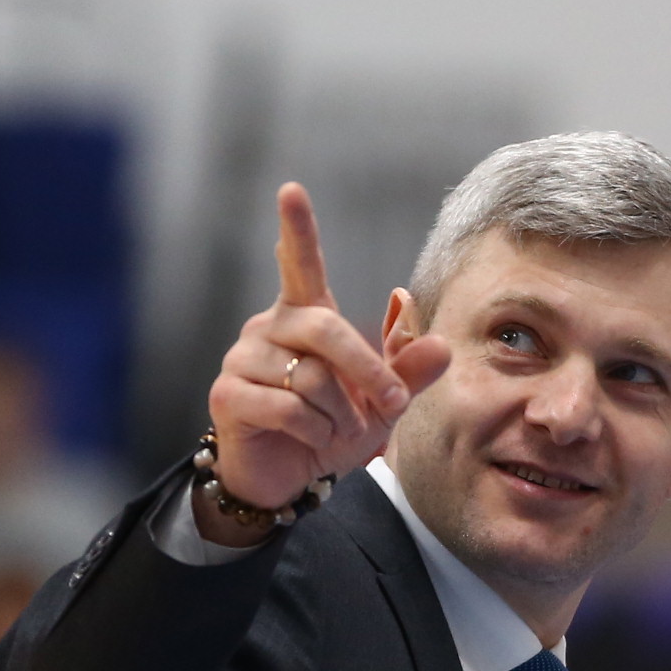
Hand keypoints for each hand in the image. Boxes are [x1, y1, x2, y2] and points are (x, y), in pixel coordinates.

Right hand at [202, 184, 452, 529]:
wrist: (285, 480)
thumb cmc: (328, 431)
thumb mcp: (379, 405)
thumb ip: (407, 374)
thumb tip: (441, 344)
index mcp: (305, 319)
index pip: (300, 266)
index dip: (296, 229)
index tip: (291, 190)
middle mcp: (270, 329)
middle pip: (326, 329)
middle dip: (367, 370)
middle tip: (389, 404)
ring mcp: (243, 359)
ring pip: (311, 379)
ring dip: (339, 416)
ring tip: (333, 432)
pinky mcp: (229, 394)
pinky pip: (289, 408)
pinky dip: (315, 433)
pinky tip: (309, 442)